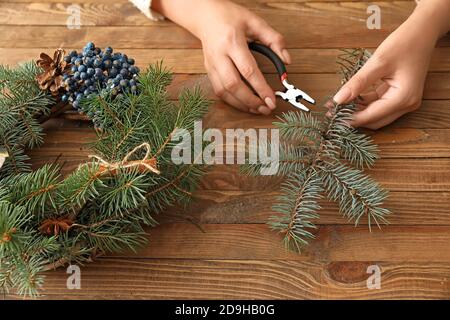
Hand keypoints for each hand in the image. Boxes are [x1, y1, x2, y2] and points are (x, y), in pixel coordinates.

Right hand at [153, 0, 289, 114]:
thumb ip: (274, 39)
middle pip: (233, 85)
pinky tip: (245, 104)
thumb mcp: (255, 22)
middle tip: (266, 108)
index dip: (260, 88)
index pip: (248, 70)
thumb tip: (287, 60)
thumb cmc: (230, 17)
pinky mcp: (208, 71)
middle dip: (250, 101)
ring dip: (241, 105)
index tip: (272, 100)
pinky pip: (219, 91)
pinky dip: (232, 101)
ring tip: (258, 110)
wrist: (205, 16)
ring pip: (224, 92)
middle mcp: (219, 55)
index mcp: (232, 41)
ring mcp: (211, 65)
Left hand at [331, 3, 443, 129]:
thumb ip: (358, 83)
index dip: (350, 117)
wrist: (422, 32)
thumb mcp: (378, 63)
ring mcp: (405, 101)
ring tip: (337, 105)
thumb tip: (338, 99)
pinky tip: (350, 98)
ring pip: (376, 115)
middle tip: (332, 112)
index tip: (331, 115)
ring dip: (358, 111)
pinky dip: (365, 104)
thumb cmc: (404, 43)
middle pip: (375, 121)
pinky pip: (380, 105)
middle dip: (353, 117)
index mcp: (403, 98)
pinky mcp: (401, 96)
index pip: (371, 116)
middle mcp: (407, 104)